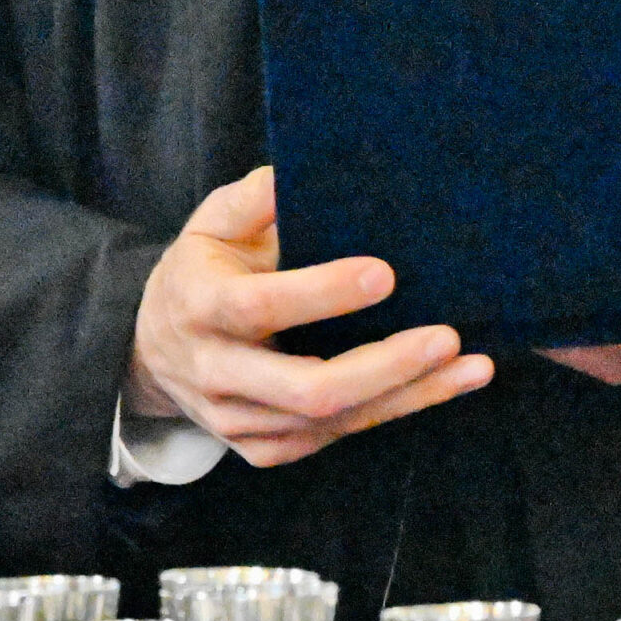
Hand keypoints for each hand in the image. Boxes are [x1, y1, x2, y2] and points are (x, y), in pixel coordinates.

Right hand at [125, 167, 493, 467]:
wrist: (149, 351)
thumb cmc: (201, 269)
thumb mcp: (212, 221)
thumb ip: (256, 196)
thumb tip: (299, 172)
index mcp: (205, 306)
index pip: (265, 306)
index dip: (324, 294)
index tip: (385, 274)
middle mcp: (220, 373)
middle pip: (309, 388)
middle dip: (385, 366)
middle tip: (447, 337)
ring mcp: (241, 421)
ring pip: (331, 421)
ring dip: (408, 396)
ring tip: (471, 367)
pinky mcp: (264, 448)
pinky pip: (333, 437)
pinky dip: (392, 411)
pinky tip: (440, 386)